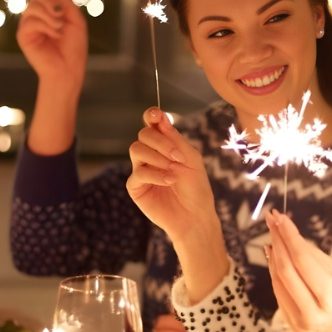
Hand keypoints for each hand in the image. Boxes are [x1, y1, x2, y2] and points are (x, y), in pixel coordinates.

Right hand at [16, 0, 87, 89]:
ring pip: (33, 7)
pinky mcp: (23, 35)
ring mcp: (28, 24)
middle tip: (61, 15)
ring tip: (60, 28)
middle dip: (50, 2)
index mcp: (48, 8)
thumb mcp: (76, 20)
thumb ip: (65, 2)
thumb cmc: (74, 47)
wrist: (68, 69)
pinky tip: (55, 35)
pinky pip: (30, 21)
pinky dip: (46, 26)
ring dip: (50, 16)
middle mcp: (36, 14)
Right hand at [126, 108, 229, 302]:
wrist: (195, 216)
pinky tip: (169, 181)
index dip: (151, 116)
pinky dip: (155, 174)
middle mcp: (150, 155)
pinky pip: (138, 173)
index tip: (156, 115)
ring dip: (158, 158)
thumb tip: (160, 117)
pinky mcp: (135, 187)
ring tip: (174, 171)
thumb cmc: (196, 188)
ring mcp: (141, 170)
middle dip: (161, 143)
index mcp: (164, 146)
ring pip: (136, 149)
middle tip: (178, 157)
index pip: (151, 125)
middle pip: (143, 135)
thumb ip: (175, 138)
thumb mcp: (191, 159)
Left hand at [264, 207, 331, 331]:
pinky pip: (280, 293)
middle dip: (278, 242)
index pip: (303, 262)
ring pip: (278, 282)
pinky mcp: (291, 325)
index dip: (289, 237)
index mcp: (331, 299)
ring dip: (273, 255)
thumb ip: (315, 258)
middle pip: (286, 271)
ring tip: (273, 234)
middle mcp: (312, 314)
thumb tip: (292, 238)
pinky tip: (275, 256)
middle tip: (272, 219)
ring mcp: (299, 323)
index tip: (281, 217)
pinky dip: (275, 272)